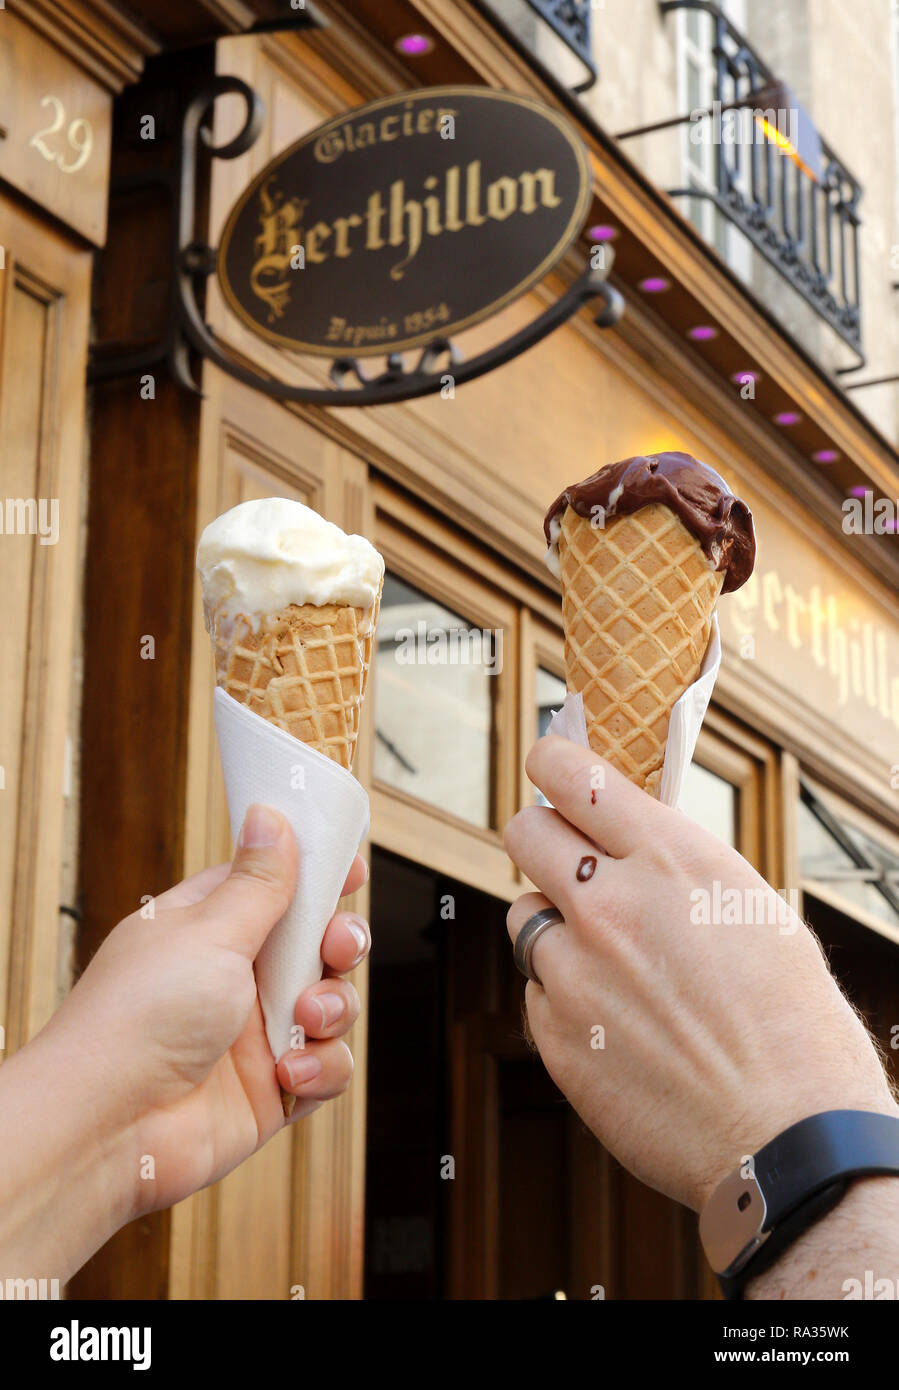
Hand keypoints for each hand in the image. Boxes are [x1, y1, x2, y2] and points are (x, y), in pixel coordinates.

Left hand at [37, 803, 370, 1222]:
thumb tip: (270, 817)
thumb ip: (257, 883)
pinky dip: (320, 1068)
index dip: (317, 875)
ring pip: (333, 1004)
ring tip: (304, 1018)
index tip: (350, 869)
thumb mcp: (208, 933)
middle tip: (336, 946)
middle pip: (317, 943)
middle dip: (340, 941)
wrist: (110, 1128)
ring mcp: (255, 1033)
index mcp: (210, 927)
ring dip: (332, 1007)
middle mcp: (235, 977)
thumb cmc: (136, 1021)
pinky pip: (327, 1067)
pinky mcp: (272, 1087)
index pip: (274, 885)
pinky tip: (287, 1072)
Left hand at [504, 737, 895, 1210]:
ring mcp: (575, 971)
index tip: (548, 761)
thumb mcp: (749, 910)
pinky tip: (618, 1025)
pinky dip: (563, 998)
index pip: (574, 773)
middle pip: (523, 832)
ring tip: (611, 966)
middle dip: (540, 838)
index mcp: (672, 859)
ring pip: (523, 916)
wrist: (793, 1139)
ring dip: (554, 927)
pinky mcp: (555, 1035)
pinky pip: (536, 991)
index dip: (552, 759)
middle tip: (564, 861)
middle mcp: (611, 904)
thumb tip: (626, 841)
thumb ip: (674, 869)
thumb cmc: (794, 1025)